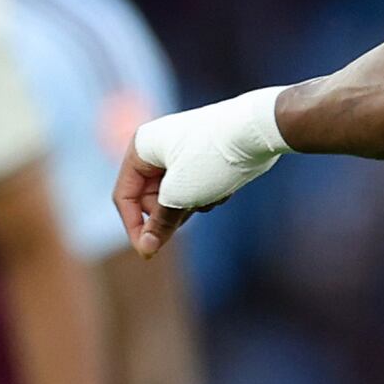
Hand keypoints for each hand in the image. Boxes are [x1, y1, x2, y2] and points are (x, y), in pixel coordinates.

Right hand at [118, 88, 289, 252]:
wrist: (259, 130)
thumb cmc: (213, 158)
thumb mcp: (181, 195)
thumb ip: (160, 223)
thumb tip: (147, 248)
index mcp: (140, 148)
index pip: (124, 197)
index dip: (134, 227)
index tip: (149, 252)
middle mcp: (156, 147)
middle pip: (149, 200)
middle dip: (173, 212)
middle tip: (194, 208)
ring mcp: (180, 153)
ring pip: (175, 197)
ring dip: (194, 204)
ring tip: (214, 190)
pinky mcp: (202, 159)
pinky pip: (195, 190)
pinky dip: (208, 195)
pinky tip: (226, 185)